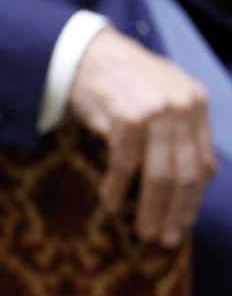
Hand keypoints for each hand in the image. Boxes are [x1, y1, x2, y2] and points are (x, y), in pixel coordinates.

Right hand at [67, 26, 217, 247]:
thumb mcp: (165, 102)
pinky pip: (125, 164)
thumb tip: (207, 175)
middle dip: (175, 212)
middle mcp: (183, 106)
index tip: (182, 225)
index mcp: (197, 104)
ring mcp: (157, 111)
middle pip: (185, 173)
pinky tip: (112, 204)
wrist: (89, 56)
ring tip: (142, 232)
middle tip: (165, 239)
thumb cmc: (124, 84)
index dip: (193, 200)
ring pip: (159, 174)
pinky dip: (118, 188)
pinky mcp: (127, 116)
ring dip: (150, 209)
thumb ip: (185, 134)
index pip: (203, 164)